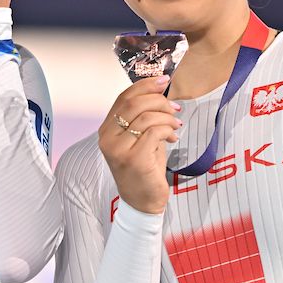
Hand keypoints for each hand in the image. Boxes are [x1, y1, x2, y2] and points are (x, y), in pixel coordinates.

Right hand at [97, 75, 181, 214]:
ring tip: (176, 125)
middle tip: (175, 107)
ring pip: (146, 116)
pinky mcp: (134, 158)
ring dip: (167, 116)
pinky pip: (154, 131)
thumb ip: (142, 118)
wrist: (142, 202)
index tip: (163, 81)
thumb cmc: (143, 169)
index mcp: (106, 131)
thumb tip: (159, 93)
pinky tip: (173, 136)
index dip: (144, 85)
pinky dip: (167, 129)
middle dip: (159, 100)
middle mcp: (107, 138)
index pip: (123, 98)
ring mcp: (119, 149)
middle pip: (134, 103)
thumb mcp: (139, 139)